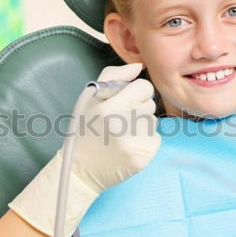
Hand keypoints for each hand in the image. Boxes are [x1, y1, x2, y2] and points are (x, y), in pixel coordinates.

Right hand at [71, 62, 160, 191]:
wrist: (80, 169)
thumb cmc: (85, 129)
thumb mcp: (89, 98)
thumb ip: (114, 76)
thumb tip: (139, 67)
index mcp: (109, 107)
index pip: (144, 87)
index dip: (135, 92)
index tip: (124, 100)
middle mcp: (122, 125)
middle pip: (150, 103)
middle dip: (138, 108)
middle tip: (119, 120)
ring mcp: (134, 144)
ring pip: (153, 121)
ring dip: (141, 125)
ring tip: (121, 134)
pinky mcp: (142, 158)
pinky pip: (155, 139)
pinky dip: (145, 141)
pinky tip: (128, 146)